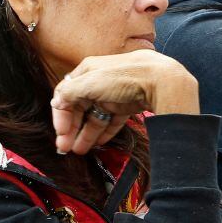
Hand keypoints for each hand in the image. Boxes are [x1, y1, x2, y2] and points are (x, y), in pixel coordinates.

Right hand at [50, 49, 198, 154]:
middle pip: (80, 107)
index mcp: (88, 71)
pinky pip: (115, 119)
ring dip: (87, 133)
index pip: (66, 94)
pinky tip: (99, 143)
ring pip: (97, 116)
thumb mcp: (90, 82)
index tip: (61, 134)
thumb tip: (57, 102)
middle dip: (72, 128)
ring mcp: (116, 93)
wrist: (164, 80)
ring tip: (80, 151)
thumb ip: (69, 93)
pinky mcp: (131, 103)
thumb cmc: (125, 77)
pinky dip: (107, 131)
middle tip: (65, 148)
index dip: (61, 115)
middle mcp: (100, 81)